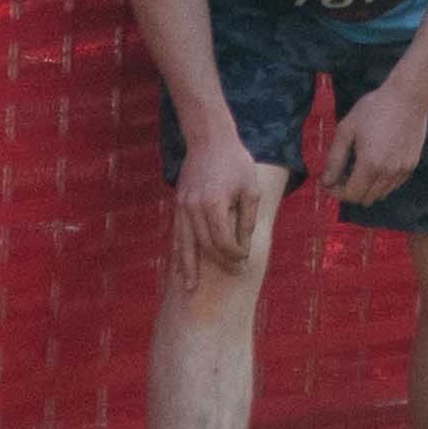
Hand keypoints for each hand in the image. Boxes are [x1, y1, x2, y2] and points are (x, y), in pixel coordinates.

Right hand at [166, 126, 278, 278]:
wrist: (209, 139)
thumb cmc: (235, 162)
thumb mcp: (250, 188)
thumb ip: (247, 218)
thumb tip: (244, 245)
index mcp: (214, 203)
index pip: (223, 240)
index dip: (234, 254)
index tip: (245, 259)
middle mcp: (194, 208)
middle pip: (204, 246)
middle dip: (218, 263)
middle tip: (232, 275)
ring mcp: (183, 207)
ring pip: (184, 244)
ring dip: (187, 268)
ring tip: (190, 289)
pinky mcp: (178, 205)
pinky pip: (177, 235)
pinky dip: (177, 253)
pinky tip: (177, 268)